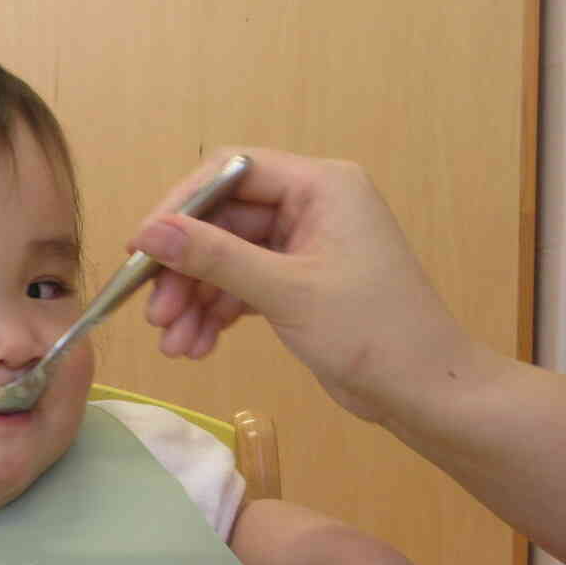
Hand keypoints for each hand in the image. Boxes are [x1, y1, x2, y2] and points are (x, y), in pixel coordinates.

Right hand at [131, 150, 483, 425]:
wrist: (425, 392)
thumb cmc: (371, 331)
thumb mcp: (286, 291)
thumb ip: (214, 258)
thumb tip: (148, 233)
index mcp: (322, 185)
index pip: (231, 172)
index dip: (180, 206)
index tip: (141, 248)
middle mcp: (313, 205)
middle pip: (223, 220)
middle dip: (185, 268)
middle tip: (154, 314)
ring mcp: (306, 246)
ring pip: (228, 258)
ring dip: (195, 299)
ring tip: (174, 344)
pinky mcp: (300, 284)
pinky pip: (243, 285)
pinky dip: (217, 313)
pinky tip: (196, 347)